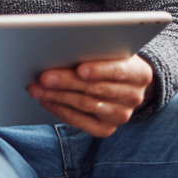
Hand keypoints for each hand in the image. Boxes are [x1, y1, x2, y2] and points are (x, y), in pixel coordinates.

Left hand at [28, 55, 154, 137]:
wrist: (122, 83)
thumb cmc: (109, 59)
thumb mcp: (110, 51)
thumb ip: (95, 50)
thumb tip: (63, 49)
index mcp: (140, 73)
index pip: (119, 71)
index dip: (98, 70)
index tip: (79, 69)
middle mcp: (134, 96)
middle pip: (96, 89)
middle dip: (67, 82)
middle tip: (44, 77)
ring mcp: (121, 115)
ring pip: (85, 105)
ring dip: (58, 96)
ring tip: (38, 88)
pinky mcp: (106, 129)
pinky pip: (81, 122)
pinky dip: (61, 111)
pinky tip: (47, 101)